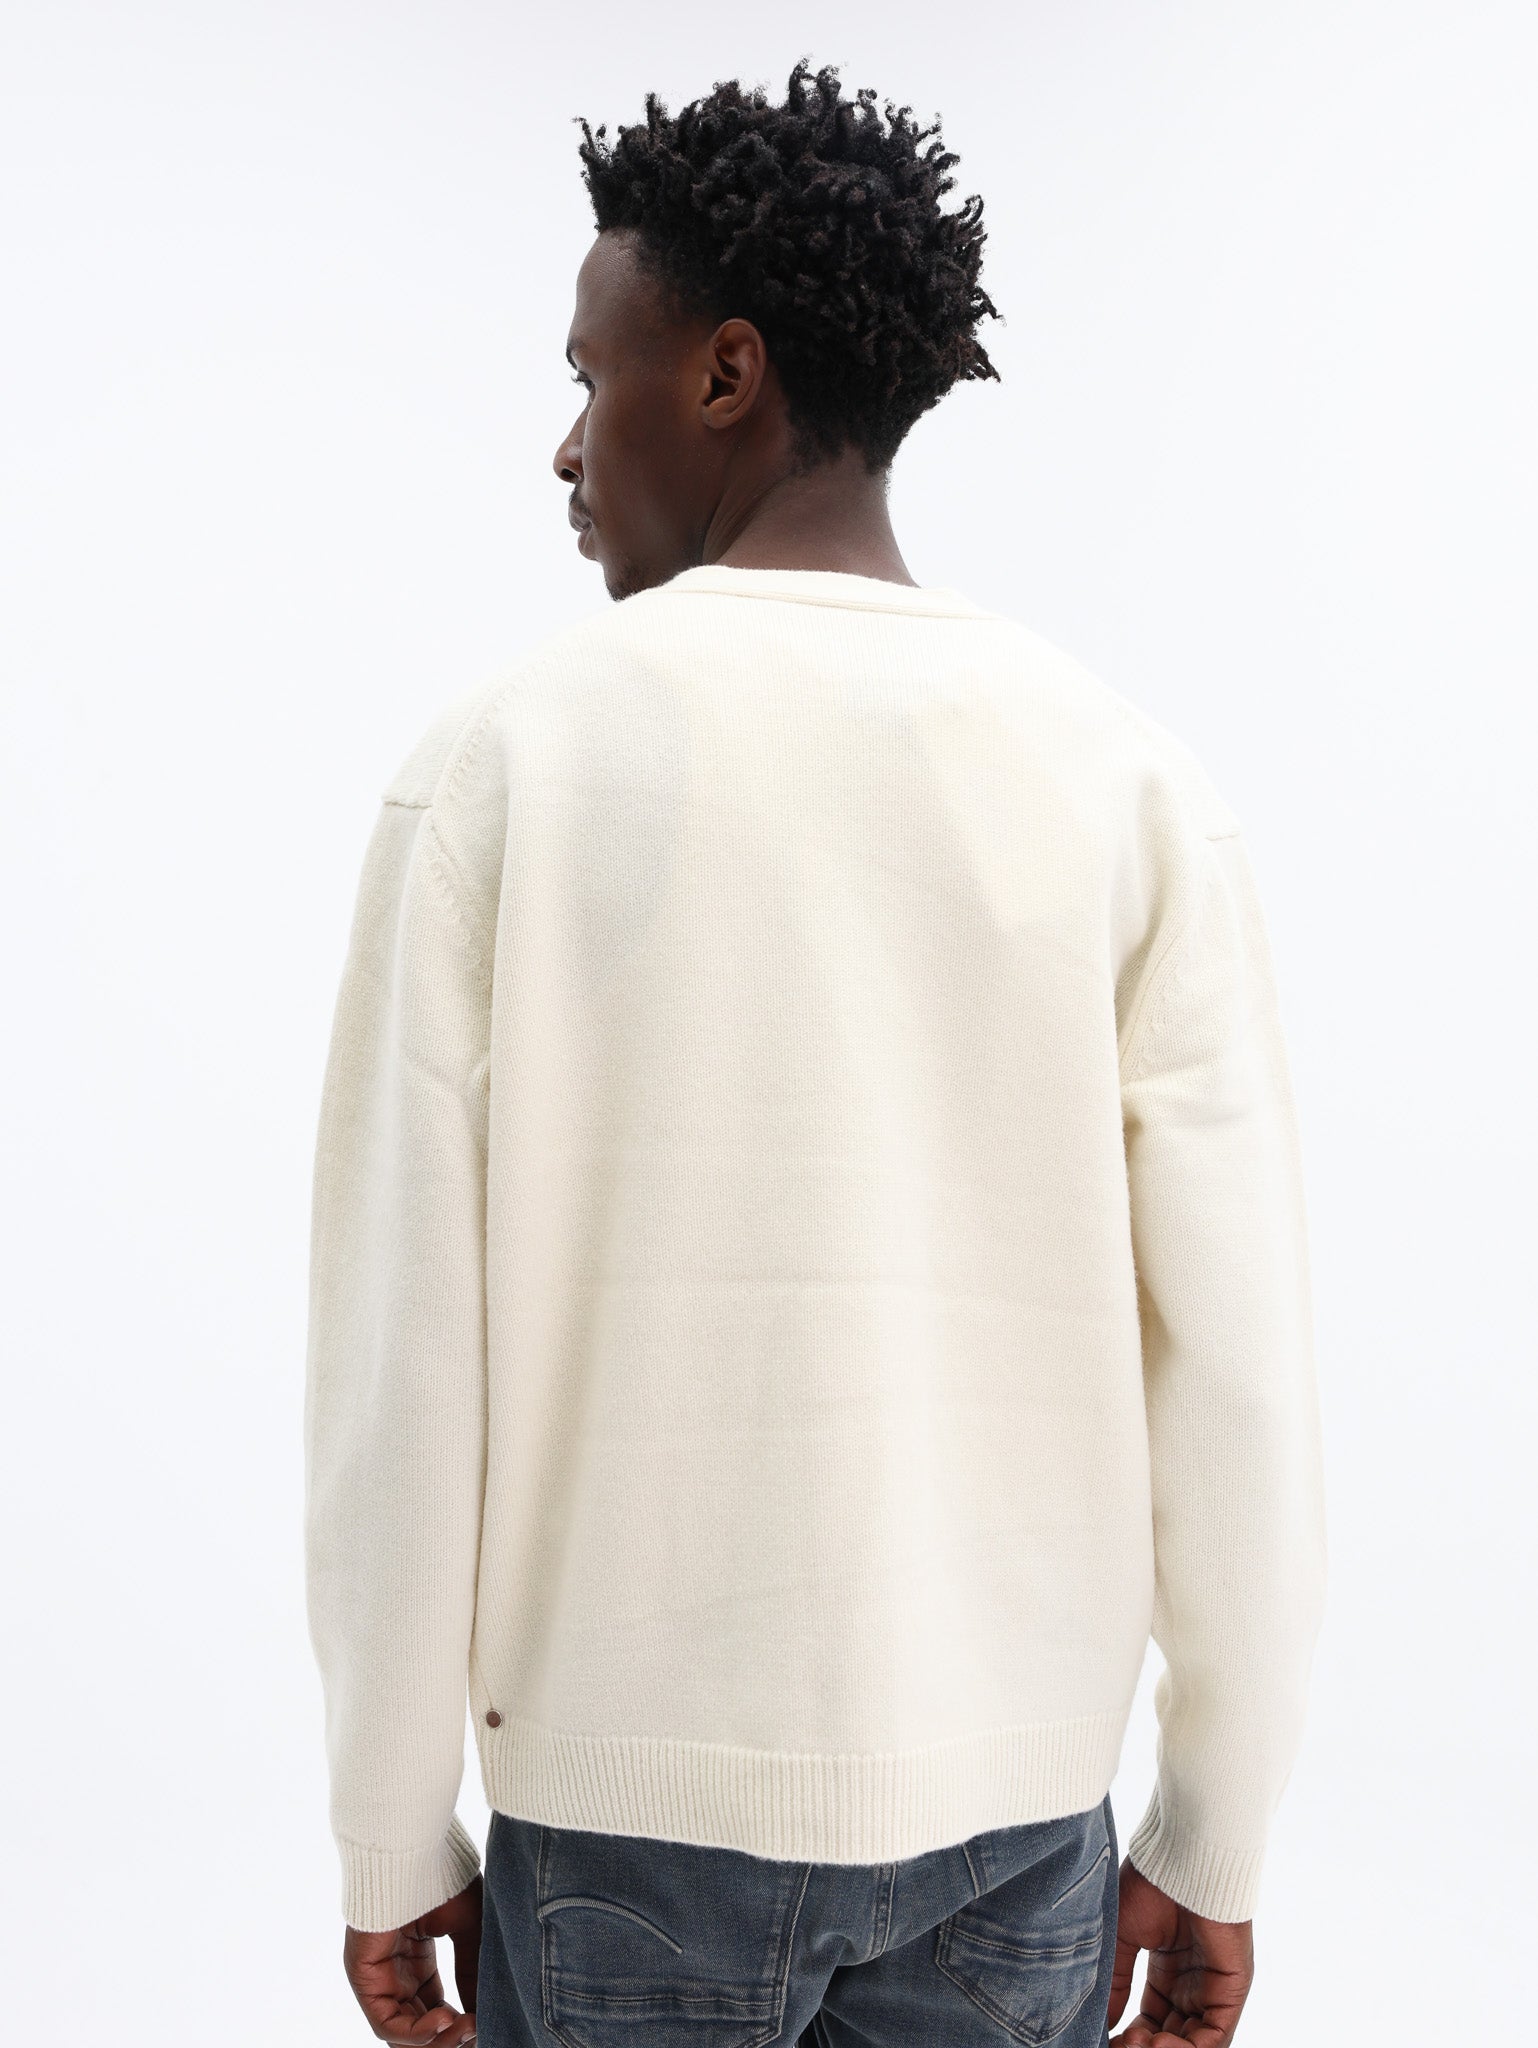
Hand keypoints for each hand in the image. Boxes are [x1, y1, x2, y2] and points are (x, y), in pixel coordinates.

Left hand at [342, 1871, 482, 2043]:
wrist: (417, 1848)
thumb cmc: (443, 1876)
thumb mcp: (469, 1929)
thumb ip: (473, 1971)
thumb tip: (483, 2013)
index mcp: (414, 1961)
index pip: (433, 2010)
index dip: (459, 2025)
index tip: (487, 2023)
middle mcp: (392, 1974)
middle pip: (417, 2027)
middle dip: (451, 2038)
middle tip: (480, 2031)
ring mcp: (375, 1977)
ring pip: (401, 2033)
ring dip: (437, 2040)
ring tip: (469, 2027)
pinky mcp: (363, 1976)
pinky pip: (386, 2022)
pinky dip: (417, 2033)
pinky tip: (446, 2020)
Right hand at [1107, 1859, 1253, 2045]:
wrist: (1178, 1860)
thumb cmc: (1149, 1885)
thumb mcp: (1122, 1938)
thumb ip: (1115, 1982)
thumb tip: (1103, 2022)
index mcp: (1169, 1970)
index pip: (1153, 2020)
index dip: (1131, 2037)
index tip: (1106, 2039)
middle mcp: (1193, 1983)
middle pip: (1173, 2035)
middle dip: (1144, 2046)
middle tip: (1119, 2045)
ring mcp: (1214, 1988)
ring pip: (1194, 2041)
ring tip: (1135, 2044)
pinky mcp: (1231, 1989)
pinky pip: (1216, 2037)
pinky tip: (1158, 2043)